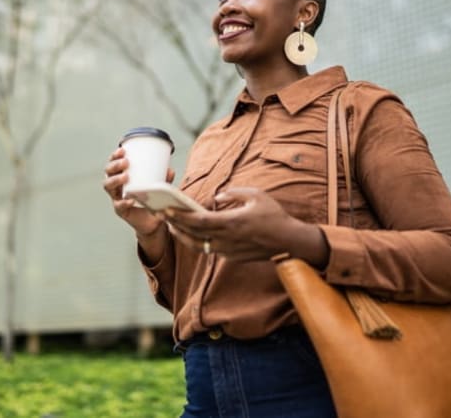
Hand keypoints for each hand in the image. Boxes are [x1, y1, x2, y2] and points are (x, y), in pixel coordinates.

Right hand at [102, 147, 174, 236]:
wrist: (153, 220)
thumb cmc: (152, 199)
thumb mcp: (158, 186)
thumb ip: (164, 178)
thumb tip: (169, 170)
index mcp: (122, 177)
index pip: (114, 164)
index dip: (114, 156)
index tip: (122, 150)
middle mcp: (116, 186)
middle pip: (108, 173)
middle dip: (114, 165)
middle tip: (126, 162)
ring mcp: (117, 198)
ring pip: (108, 186)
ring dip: (115, 180)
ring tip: (125, 176)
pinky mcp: (120, 210)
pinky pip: (119, 205)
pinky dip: (123, 202)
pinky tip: (130, 200)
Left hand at [165, 187, 327, 265]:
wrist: (289, 242)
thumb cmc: (274, 216)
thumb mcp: (256, 196)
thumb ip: (233, 193)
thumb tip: (216, 197)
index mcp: (231, 223)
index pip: (198, 221)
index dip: (180, 216)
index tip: (166, 210)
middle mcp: (226, 239)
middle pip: (193, 234)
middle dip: (175, 224)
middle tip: (161, 214)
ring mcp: (228, 250)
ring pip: (198, 245)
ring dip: (182, 235)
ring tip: (172, 224)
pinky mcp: (231, 256)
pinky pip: (208, 248)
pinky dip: (196, 240)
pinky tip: (190, 232)